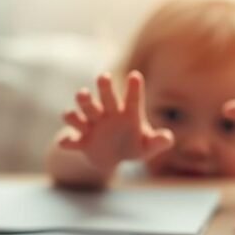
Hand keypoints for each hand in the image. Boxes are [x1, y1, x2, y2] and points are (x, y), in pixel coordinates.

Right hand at [58, 72, 173, 171]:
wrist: (111, 159)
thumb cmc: (133, 146)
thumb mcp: (147, 148)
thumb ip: (157, 142)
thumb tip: (168, 138)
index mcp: (127, 113)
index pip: (132, 98)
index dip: (134, 88)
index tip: (135, 75)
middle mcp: (108, 113)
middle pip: (105, 97)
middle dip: (104, 87)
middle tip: (104, 76)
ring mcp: (92, 125)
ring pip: (85, 110)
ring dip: (83, 104)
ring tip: (82, 95)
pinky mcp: (81, 141)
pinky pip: (72, 139)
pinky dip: (67, 141)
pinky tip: (65, 143)